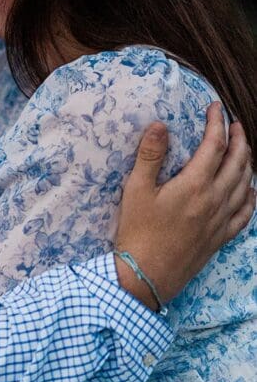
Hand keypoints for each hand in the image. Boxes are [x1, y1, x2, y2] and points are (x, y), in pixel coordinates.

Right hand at [115, 101, 253, 308]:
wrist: (145, 275)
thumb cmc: (137, 231)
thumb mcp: (135, 189)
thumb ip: (150, 155)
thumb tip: (159, 124)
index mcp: (195, 185)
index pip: (215, 145)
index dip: (217, 123)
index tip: (216, 107)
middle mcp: (214, 200)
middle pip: (238, 163)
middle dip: (239, 139)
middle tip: (234, 123)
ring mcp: (220, 221)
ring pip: (245, 185)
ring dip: (247, 162)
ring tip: (243, 149)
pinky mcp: (220, 238)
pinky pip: (245, 214)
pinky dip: (250, 197)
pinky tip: (248, 190)